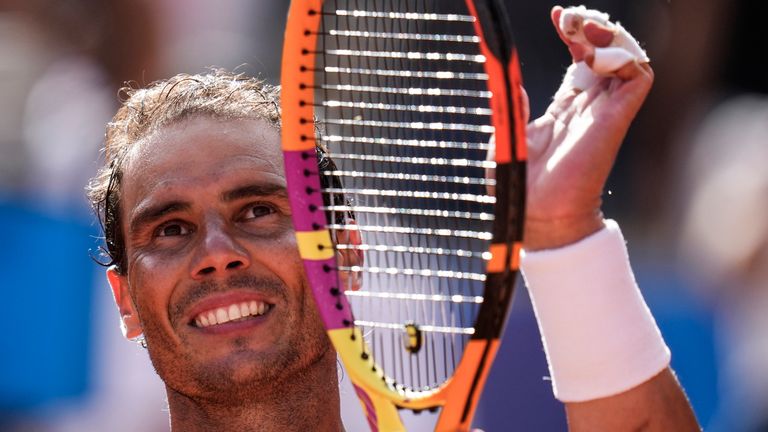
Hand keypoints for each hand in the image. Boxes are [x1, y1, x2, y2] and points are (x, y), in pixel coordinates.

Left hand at [523, 6, 653, 250]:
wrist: (537, 216)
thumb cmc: (519, 185)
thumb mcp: (508, 137)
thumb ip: (513, 108)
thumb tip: (509, 83)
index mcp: (565, 109)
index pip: (581, 60)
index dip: (574, 35)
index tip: (557, 15)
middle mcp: (589, 107)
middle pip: (606, 52)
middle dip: (591, 26)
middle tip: (567, 16)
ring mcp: (605, 112)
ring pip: (626, 58)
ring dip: (610, 35)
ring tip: (581, 25)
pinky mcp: (616, 120)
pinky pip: (638, 78)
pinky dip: (624, 56)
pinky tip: (593, 51)